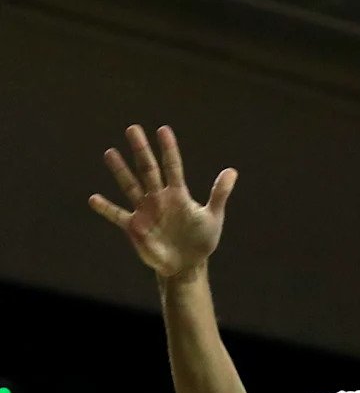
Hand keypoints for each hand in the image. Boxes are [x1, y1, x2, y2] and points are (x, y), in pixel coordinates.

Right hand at [89, 125, 236, 280]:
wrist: (187, 264)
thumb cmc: (201, 239)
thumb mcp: (213, 217)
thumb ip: (219, 194)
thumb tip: (232, 170)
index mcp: (178, 194)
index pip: (173, 166)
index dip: (169, 149)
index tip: (163, 130)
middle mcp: (159, 198)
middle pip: (148, 169)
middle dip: (141, 150)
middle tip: (133, 128)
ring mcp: (145, 211)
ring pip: (131, 186)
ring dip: (121, 171)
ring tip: (110, 152)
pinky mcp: (135, 228)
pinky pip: (118, 215)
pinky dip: (107, 208)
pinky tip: (94, 198)